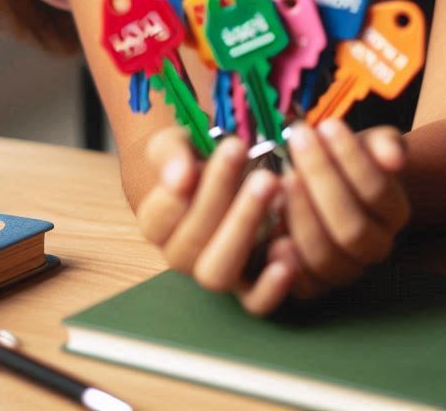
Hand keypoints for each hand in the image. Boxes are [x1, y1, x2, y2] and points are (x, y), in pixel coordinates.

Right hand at [135, 126, 296, 314]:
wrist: (229, 171)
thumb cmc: (198, 157)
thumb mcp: (177, 143)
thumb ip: (171, 155)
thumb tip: (180, 176)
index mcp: (158, 224)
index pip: (158, 218)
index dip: (173, 195)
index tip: (192, 166)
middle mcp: (182, 256)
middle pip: (191, 242)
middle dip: (218, 196)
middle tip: (241, 156)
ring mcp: (217, 272)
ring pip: (218, 271)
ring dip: (244, 226)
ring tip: (269, 183)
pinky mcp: (250, 286)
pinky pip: (255, 301)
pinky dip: (271, 287)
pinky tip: (288, 253)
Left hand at [279, 120, 410, 298]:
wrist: (324, 185)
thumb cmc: (344, 160)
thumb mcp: (367, 143)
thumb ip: (384, 145)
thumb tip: (394, 159)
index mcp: (394, 212)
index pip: (377, 191)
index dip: (352, 160)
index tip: (327, 125)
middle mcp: (375, 247)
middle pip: (352, 228)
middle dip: (321, 180)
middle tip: (298, 142)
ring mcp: (345, 270)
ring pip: (325, 256)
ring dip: (300, 215)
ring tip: (283, 176)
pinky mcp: (313, 285)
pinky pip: (303, 286)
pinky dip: (287, 262)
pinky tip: (274, 232)